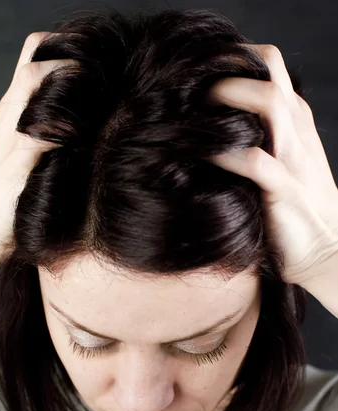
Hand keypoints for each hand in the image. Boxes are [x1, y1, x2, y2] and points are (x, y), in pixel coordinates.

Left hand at [0, 32, 76, 267]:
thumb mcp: (19, 173)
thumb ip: (41, 139)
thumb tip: (69, 114)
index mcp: (13, 116)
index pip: (39, 64)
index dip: (70, 63)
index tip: (98, 79)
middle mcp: (13, 114)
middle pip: (36, 59)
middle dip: (66, 55)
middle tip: (95, 74)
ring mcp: (17, 127)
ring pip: (40, 81)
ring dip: (66, 77)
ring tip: (96, 93)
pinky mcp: (23, 144)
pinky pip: (44, 108)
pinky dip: (64, 103)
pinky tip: (83, 123)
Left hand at [206, 44, 337, 286]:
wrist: (325, 249)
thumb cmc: (292, 207)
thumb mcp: (277, 162)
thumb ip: (254, 139)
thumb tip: (203, 127)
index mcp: (293, 121)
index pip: (268, 65)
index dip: (231, 59)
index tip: (193, 73)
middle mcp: (295, 130)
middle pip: (269, 69)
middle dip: (226, 67)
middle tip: (187, 83)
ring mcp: (293, 157)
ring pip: (268, 103)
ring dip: (227, 97)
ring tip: (191, 108)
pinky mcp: (286, 190)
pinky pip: (255, 161)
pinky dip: (225, 154)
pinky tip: (202, 156)